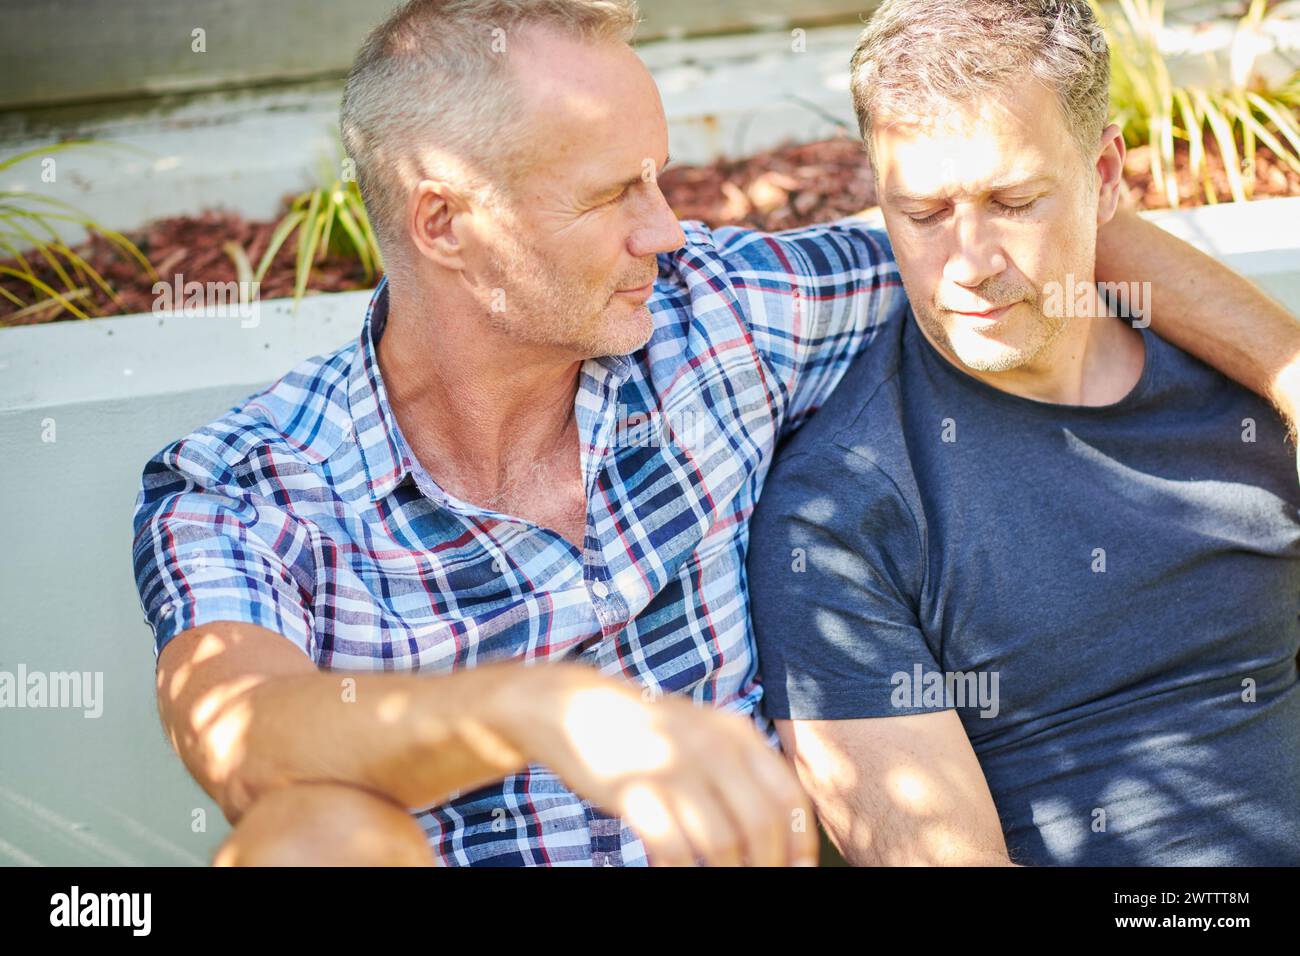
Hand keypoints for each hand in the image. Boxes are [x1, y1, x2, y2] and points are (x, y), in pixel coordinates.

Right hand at [493, 663, 817, 866]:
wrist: (570, 707)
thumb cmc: (644, 732)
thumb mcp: (701, 732)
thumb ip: (740, 766)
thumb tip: (782, 829)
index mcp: (735, 732)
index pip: (788, 795)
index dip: (799, 843)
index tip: (797, 871)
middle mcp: (711, 745)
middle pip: (761, 824)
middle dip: (767, 866)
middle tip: (757, 884)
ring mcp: (671, 765)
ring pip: (722, 843)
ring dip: (726, 876)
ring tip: (720, 884)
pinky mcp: (634, 788)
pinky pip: (673, 849)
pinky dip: (683, 872)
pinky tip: (677, 874)